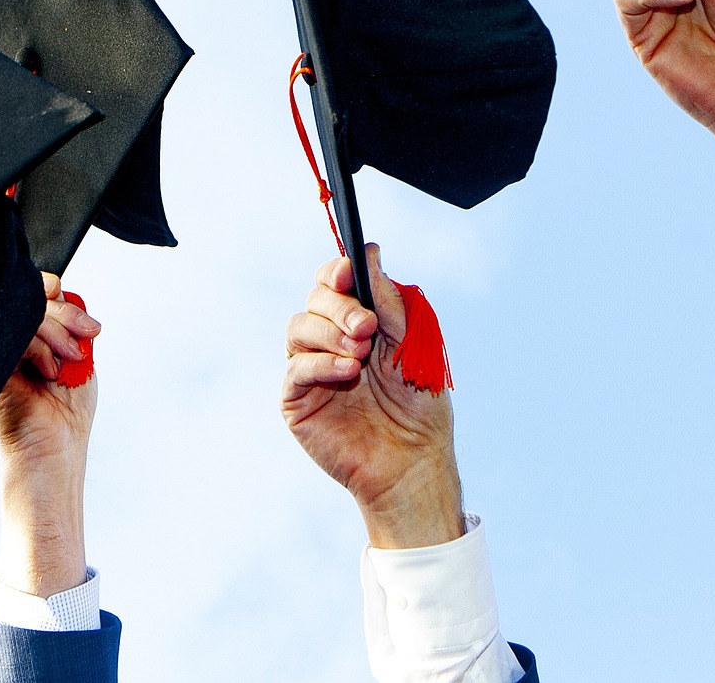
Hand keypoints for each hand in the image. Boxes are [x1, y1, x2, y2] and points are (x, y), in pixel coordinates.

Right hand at [0, 272, 99, 596]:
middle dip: (65, 313)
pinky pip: (15, 333)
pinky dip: (40, 347)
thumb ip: (68, 325)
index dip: (54, 294)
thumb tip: (57, 286)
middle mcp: (8, 340)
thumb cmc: (67, 417)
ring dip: (57, 332)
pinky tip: (48, 372)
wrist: (52, 456)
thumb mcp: (77, 360)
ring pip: (24, 312)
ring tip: (68, 362)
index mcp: (27, 336)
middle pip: (30, 297)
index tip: (82, 318)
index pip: (33, 294)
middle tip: (87, 335)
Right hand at [282, 245, 462, 549]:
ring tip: (361, 354)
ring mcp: (311, 368)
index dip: (336, 270)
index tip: (349, 270)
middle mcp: (330, 340)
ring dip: (330, 333)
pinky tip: (348, 372)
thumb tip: (369, 254)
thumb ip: (390, 302)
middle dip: (341, 306)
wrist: (413, 462)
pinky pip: (295, 368)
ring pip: (298, 327)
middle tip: (368, 328)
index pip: (334, 282)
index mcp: (358, 323)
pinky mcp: (297, 398)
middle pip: (315, 299)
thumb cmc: (419, 407)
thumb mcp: (413, 344)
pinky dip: (321, 363)